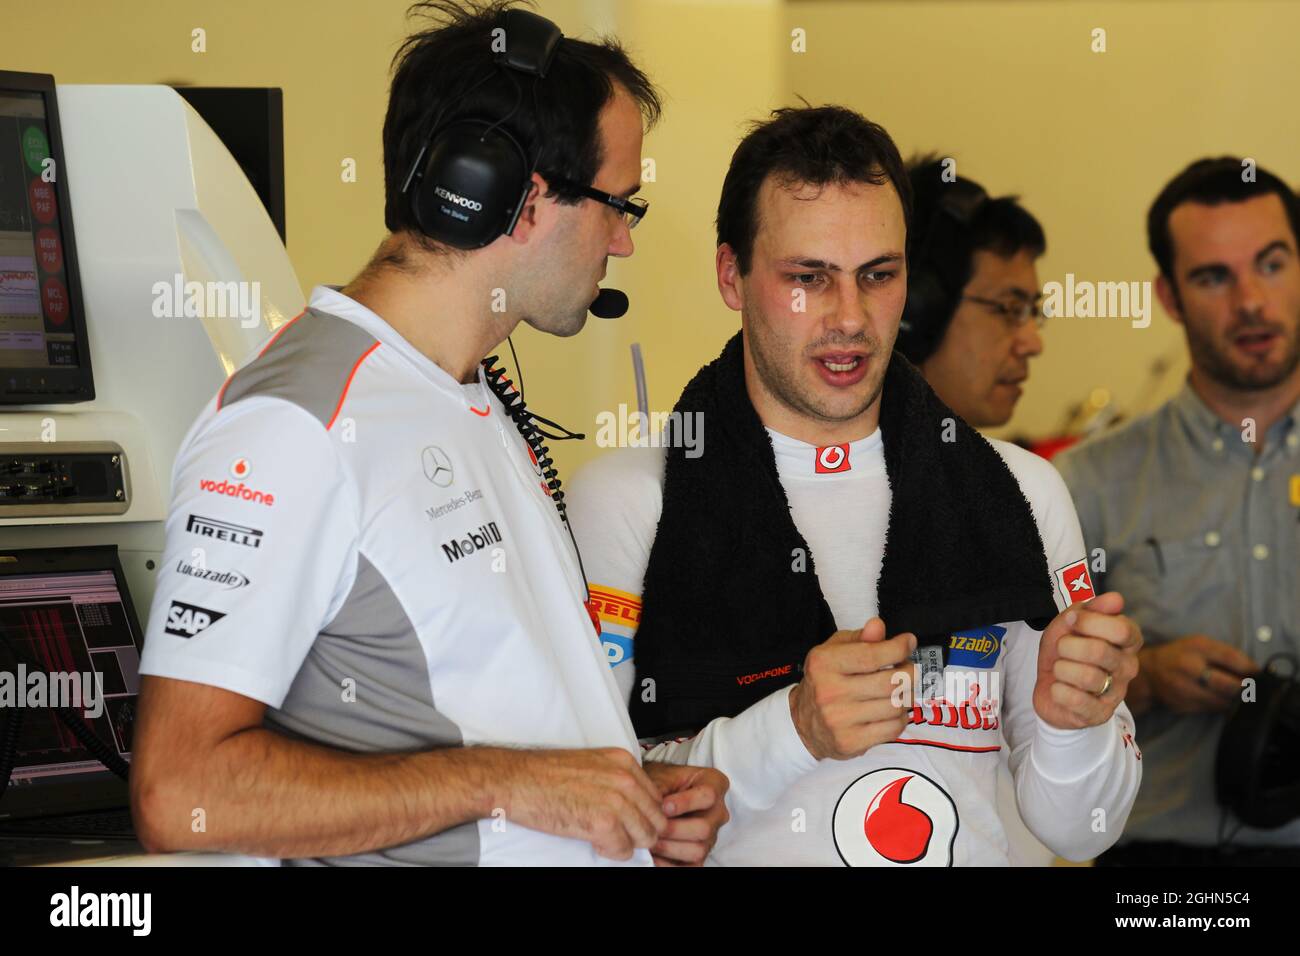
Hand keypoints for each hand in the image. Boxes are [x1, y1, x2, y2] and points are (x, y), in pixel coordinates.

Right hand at [493, 747, 667, 860]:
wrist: (517, 780)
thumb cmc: (545, 774)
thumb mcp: (592, 765)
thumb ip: (617, 781)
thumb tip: (633, 806)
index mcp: (623, 761)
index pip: (656, 797)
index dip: (645, 815)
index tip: (631, 823)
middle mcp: (625, 778)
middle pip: (656, 818)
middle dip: (641, 832)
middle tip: (621, 836)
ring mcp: (616, 800)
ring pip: (645, 836)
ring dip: (628, 843)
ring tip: (606, 839)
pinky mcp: (603, 822)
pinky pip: (623, 850)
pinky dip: (612, 852)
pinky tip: (595, 842)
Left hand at [642, 763, 729, 865]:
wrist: (665, 792)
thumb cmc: (666, 781)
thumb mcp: (663, 775)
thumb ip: (659, 787)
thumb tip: (650, 807)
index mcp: (715, 784)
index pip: (708, 796)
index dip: (685, 803)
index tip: (664, 806)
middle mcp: (718, 811)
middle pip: (704, 828)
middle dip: (674, 830)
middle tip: (652, 828)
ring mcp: (712, 834)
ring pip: (699, 850)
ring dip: (670, 848)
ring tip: (650, 842)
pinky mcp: (702, 853)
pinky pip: (692, 866)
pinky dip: (670, 864)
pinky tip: (653, 857)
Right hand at [788, 617, 917, 760]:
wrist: (802, 723)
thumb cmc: (825, 680)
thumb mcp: (834, 651)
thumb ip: (859, 638)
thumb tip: (878, 626)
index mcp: (824, 663)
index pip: (872, 655)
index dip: (898, 648)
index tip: (908, 642)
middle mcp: (830, 692)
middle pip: (889, 682)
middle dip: (908, 673)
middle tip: (908, 669)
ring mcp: (839, 720)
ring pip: (895, 706)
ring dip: (905, 696)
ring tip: (899, 691)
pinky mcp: (850, 742)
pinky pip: (892, 729)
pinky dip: (900, 718)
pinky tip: (892, 712)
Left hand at [1034, 591, 1142, 729]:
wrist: (1053, 692)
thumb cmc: (1065, 654)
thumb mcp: (1068, 627)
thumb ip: (1088, 610)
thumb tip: (1115, 599)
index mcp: (1127, 642)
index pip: (1122, 629)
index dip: (1090, 621)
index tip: (1073, 621)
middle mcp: (1128, 667)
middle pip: (1100, 651)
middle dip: (1068, 646)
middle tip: (1062, 649)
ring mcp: (1116, 693)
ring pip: (1086, 677)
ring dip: (1061, 669)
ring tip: (1061, 671)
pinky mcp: (1099, 715)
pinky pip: (1075, 700)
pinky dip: (1058, 691)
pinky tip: (1059, 689)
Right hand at [1143, 634, 1258, 713]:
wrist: (1148, 673)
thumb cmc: (1179, 655)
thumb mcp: (1199, 644)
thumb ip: (1224, 653)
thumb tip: (1254, 671)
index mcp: (1196, 647)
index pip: (1233, 658)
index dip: (1251, 669)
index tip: (1260, 675)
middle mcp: (1189, 668)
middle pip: (1230, 685)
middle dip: (1246, 689)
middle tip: (1253, 690)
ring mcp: (1185, 689)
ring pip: (1223, 701)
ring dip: (1236, 701)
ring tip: (1240, 696)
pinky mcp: (1184, 705)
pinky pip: (1212, 709)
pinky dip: (1222, 706)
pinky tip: (1223, 701)